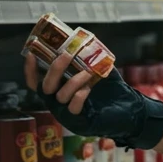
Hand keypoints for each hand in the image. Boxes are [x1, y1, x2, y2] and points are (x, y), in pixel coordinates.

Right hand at [23, 52, 162, 148]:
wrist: (132, 109)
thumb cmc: (113, 90)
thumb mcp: (100, 70)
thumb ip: (90, 57)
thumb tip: (84, 38)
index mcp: (60, 90)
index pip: (36, 82)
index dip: (30, 70)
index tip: (31, 53)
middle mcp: (59, 103)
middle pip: (44, 86)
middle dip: (54, 69)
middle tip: (66, 54)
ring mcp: (67, 114)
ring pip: (59, 96)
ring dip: (72, 81)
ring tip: (87, 72)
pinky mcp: (80, 123)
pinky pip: (73, 109)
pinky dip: (79, 96)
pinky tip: (88, 89)